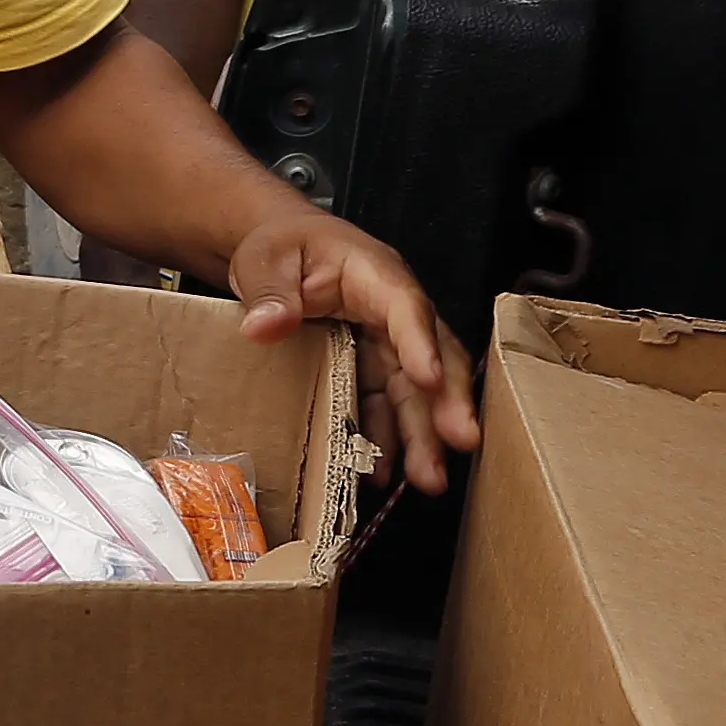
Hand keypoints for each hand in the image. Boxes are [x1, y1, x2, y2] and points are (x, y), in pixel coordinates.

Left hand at [225, 207, 483, 491]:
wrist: (279, 250)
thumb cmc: (282, 246)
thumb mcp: (265, 261)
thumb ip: (269, 293)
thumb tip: (265, 326)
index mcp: (374, 274)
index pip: (405, 307)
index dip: (420, 344)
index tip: (431, 380)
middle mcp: (392, 311)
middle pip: (430, 354)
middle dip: (447, 401)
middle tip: (460, 441)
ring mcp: (386, 343)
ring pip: (414, 390)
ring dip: (424, 434)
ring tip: (429, 479)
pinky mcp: (372, 368)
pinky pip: (386, 405)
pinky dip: (387, 439)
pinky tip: (383, 473)